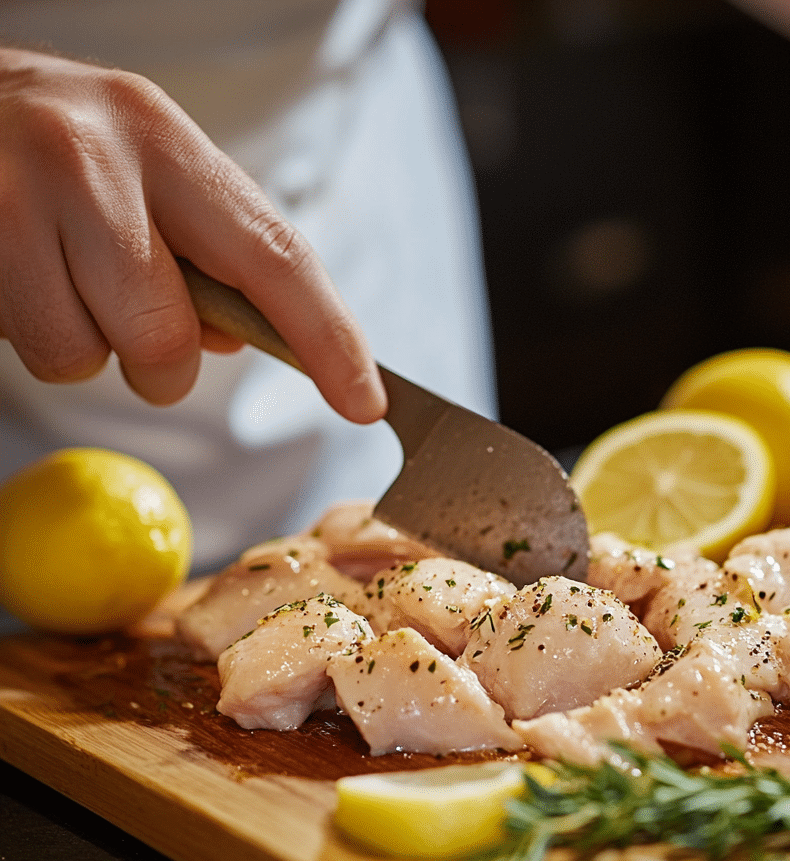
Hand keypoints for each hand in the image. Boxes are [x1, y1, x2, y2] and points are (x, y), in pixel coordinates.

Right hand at [0, 47, 385, 418]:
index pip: (276, 256)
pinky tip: (27, 282)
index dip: (330, 339)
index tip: (365, 402)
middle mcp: (95, 159)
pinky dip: (39, 340)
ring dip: (92, 349)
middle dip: (164, 369)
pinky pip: (34, 351)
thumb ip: (210, 255)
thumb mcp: (146, 174)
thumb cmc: (58, 150)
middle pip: (170, 336)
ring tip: (65, 283)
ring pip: (89, 355)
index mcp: (166, 140)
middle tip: (137, 330)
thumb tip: (243, 341)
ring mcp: (19, 197)